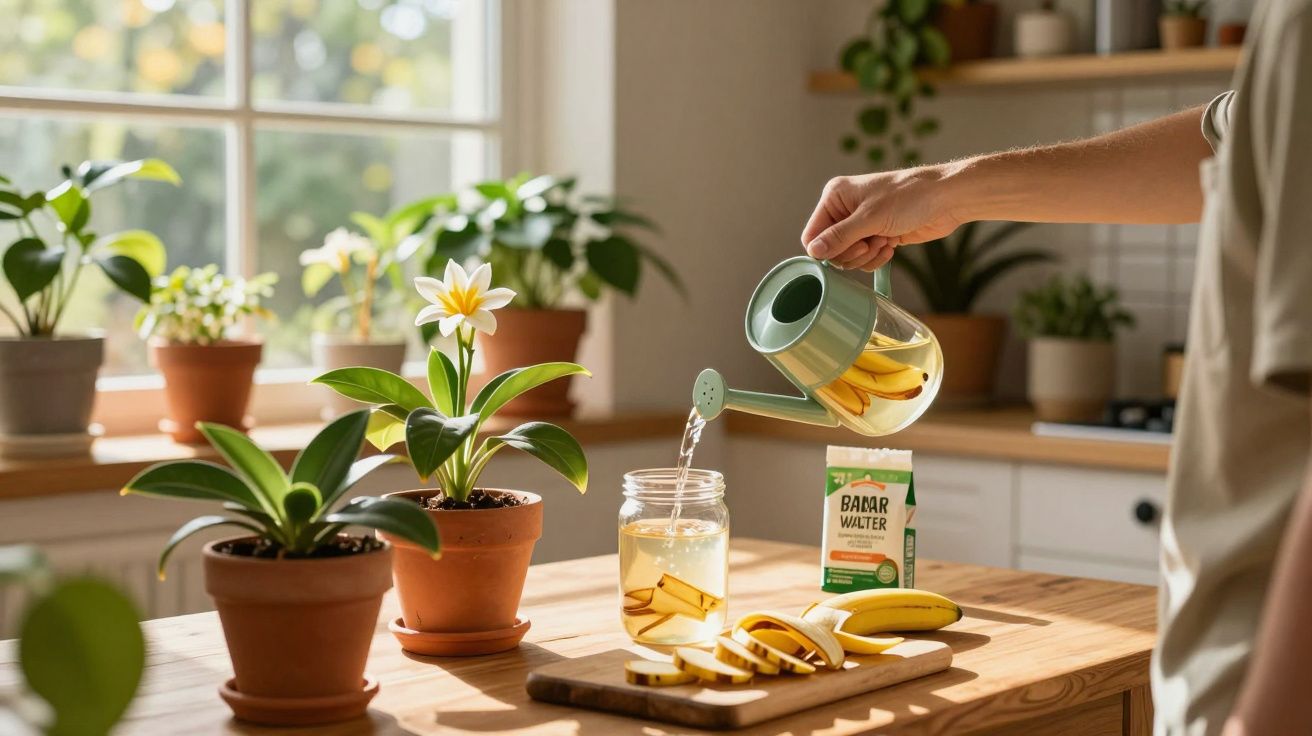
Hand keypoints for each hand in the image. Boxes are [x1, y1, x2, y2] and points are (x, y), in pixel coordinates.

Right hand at [801, 166, 965, 270]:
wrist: (946, 199)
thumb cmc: (909, 197)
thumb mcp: (870, 217)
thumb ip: (839, 236)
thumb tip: (814, 252)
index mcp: (835, 197)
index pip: (812, 234)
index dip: (826, 249)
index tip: (850, 247)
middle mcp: (845, 210)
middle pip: (830, 249)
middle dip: (852, 252)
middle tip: (870, 243)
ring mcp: (861, 225)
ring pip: (848, 257)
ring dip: (867, 256)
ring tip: (884, 240)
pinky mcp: (876, 236)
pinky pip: (865, 259)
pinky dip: (877, 258)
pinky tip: (891, 244)